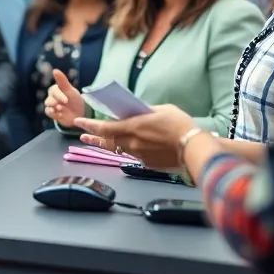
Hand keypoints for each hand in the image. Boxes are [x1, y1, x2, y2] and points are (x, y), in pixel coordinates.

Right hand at [43, 69, 84, 127]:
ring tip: (61, 109)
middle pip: (49, 99)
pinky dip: (53, 114)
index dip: (59, 95)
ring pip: (47, 105)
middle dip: (56, 102)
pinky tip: (60, 115)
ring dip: (53, 108)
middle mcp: (52, 97)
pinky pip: (48, 112)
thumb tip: (54, 70)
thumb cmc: (75, 100)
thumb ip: (62, 80)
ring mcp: (51, 105)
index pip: (53, 90)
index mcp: (57, 89)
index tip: (66, 100)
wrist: (79, 113)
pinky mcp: (52, 113)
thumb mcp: (71, 90)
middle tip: (63, 105)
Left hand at [75, 104, 195, 169]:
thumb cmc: (180, 125)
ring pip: (118, 149)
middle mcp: (132, 142)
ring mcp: (139, 155)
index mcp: (134, 127)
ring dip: (107, 144)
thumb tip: (138, 111)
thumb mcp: (162, 110)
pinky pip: (133, 155)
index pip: (105, 127)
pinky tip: (129, 146)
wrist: (193, 148)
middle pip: (108, 141)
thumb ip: (146, 111)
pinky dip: (129, 149)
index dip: (90, 126)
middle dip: (94, 137)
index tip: (79, 123)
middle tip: (83, 135)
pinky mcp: (147, 163)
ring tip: (97, 141)